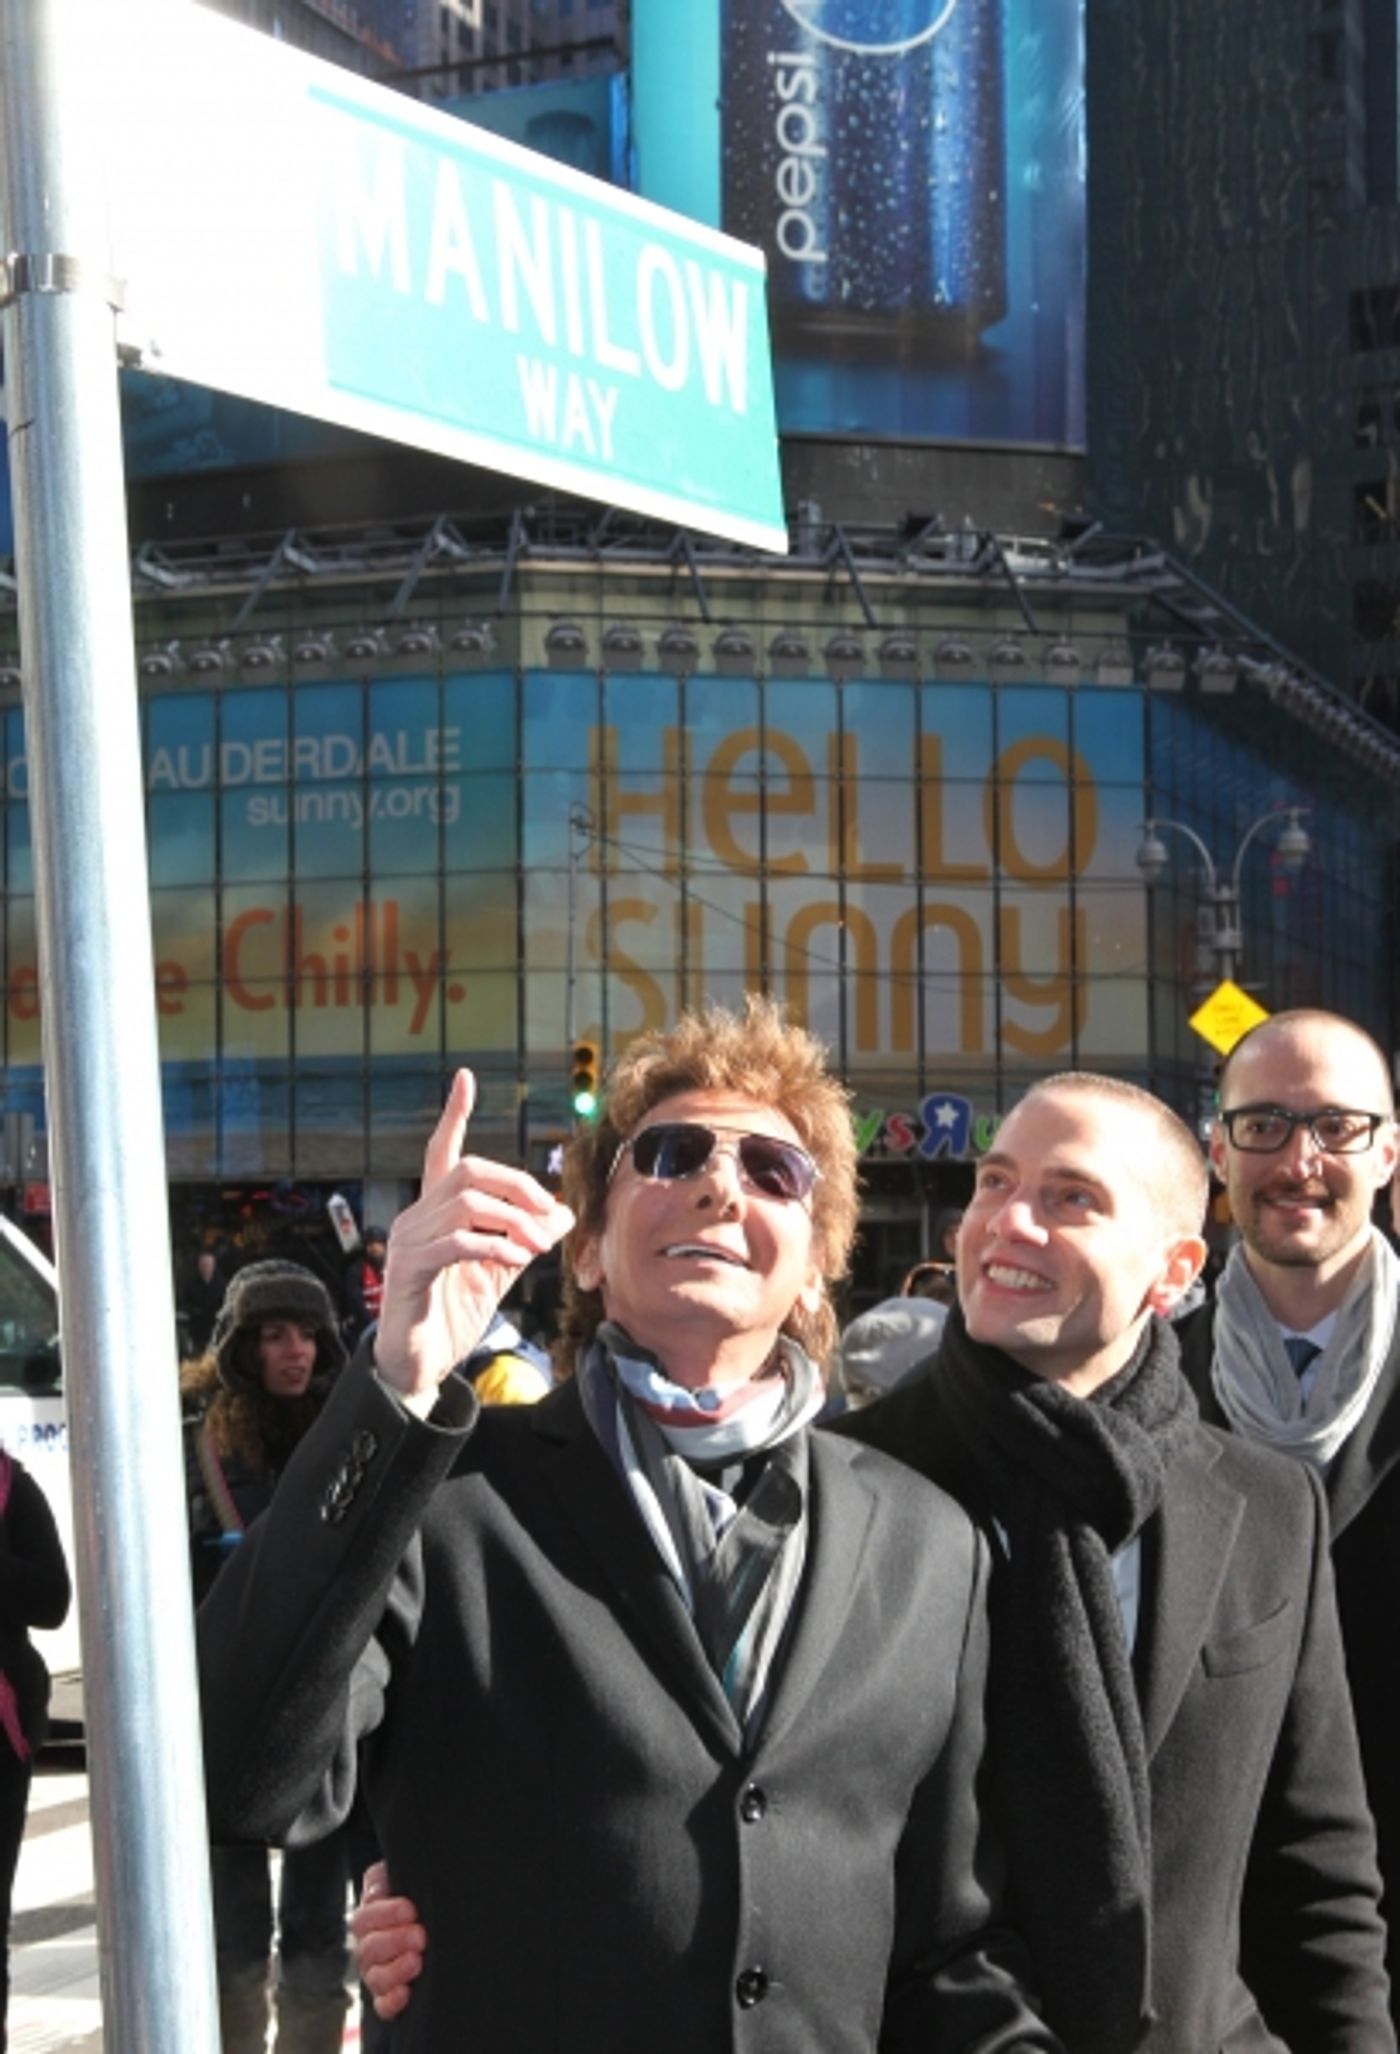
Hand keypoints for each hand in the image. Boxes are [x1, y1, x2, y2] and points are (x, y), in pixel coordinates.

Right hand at [351, 1861, 425, 2021]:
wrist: (438, 1926)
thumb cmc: (417, 1898)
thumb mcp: (403, 1879)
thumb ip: (384, 1878)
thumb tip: (376, 1890)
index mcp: (369, 1917)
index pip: (366, 1917)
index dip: (386, 1913)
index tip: (411, 1909)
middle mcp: (368, 1947)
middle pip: (369, 1949)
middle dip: (395, 1941)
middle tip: (420, 1935)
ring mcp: (376, 1974)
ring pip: (375, 1978)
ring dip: (395, 1970)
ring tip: (417, 1961)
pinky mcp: (389, 1998)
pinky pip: (383, 2006)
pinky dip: (392, 2001)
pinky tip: (406, 1991)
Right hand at [373, 1069, 573, 1412]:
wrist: (418, 1365)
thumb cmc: (451, 1315)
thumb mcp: (499, 1271)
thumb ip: (527, 1239)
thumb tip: (566, 1213)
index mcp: (435, 1212)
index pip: (441, 1151)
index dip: (454, 1114)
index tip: (465, 1078)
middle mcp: (416, 1217)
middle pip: (467, 1170)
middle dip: (516, 1185)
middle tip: (548, 1217)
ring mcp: (408, 1241)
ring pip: (465, 1202)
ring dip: (513, 1220)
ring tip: (535, 1248)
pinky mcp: (409, 1270)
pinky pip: (456, 1241)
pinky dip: (494, 1246)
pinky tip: (516, 1260)